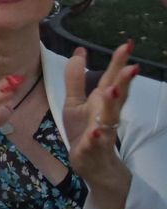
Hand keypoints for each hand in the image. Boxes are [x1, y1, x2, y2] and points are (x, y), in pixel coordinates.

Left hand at [63, 43, 139, 181]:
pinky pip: (95, 143)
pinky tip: (96, 131)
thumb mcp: (75, 102)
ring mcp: (102, 132)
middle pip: (117, 96)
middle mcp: (106, 114)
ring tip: (112, 91)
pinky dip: (96, 137)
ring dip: (111, 105)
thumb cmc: (84, 130)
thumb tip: (79, 51)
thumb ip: (76, 78)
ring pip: (110, 118)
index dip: (119, 62)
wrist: (91, 164)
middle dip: (123, 82)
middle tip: (132, 67)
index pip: (112, 79)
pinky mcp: (93, 149)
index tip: (128, 44)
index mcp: (101, 102)